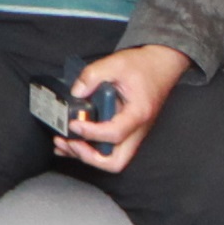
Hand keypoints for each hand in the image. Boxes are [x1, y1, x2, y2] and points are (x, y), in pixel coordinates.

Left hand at [53, 44, 190, 173]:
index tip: (74, 124)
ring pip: (111, 159)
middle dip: (89, 157)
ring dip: (85, 156)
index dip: (92, 133)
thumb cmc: (143, 66)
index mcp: (138, 113)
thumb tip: (76, 92)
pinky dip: (87, 150)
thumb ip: (92, 75)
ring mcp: (131, 133)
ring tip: (63, 143)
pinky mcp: (124, 132)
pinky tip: (69, 143)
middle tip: (70, 142)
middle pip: (116, 161)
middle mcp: (137, 130)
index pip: (115, 134)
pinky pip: (107, 149)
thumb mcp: (116, 63)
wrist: (161, 65)